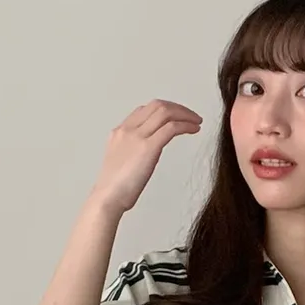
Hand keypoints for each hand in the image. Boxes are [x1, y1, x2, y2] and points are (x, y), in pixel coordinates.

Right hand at [91, 99, 202, 213]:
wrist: (107, 198)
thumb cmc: (114, 189)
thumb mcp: (121, 162)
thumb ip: (133, 150)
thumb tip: (148, 151)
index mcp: (120, 132)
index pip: (145, 110)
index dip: (165, 109)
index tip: (177, 116)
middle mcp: (128, 130)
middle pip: (157, 106)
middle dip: (178, 108)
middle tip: (191, 116)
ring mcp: (137, 136)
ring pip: (165, 112)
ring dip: (185, 114)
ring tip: (197, 122)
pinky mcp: (148, 147)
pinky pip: (171, 127)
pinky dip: (186, 125)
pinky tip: (194, 129)